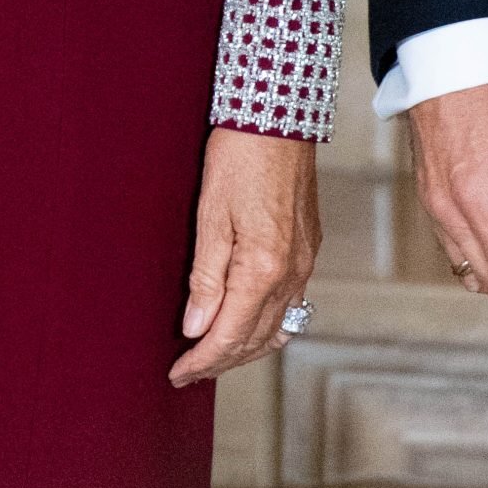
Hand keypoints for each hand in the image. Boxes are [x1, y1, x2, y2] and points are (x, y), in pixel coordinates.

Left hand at [170, 127, 320, 385]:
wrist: (279, 113)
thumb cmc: (239, 155)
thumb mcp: (210, 214)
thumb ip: (206, 277)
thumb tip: (196, 328)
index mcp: (263, 268)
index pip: (229, 335)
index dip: (201, 361)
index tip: (177, 374)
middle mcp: (292, 272)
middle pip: (256, 338)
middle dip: (222, 361)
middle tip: (189, 371)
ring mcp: (305, 261)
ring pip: (279, 326)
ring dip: (246, 347)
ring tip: (216, 354)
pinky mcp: (310, 246)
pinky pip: (293, 304)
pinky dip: (269, 324)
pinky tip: (252, 322)